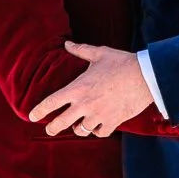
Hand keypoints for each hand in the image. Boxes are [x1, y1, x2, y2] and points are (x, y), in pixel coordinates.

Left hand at [28, 43, 154, 136]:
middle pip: (60, 123)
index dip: (39, 111)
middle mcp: (85, 104)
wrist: (146, 76)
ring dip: (78, 128)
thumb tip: (67, 44)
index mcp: (77, 88)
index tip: (32, 117)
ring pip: (80, 130)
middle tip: (50, 130)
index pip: (51, 102)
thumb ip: (80, 50)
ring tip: (79, 126)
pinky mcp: (112, 122)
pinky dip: (98, 131)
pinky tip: (98, 127)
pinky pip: (99, 133)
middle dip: (52, 128)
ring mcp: (98, 115)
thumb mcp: (99, 53)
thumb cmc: (121, 62)